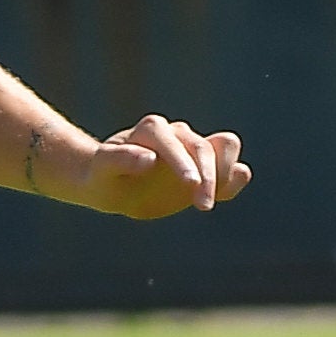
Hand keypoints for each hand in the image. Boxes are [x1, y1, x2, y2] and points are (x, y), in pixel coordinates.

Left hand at [56, 116, 250, 219]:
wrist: (110, 184)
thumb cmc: (102, 176)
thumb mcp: (102, 169)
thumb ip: (121, 159)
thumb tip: (149, 158)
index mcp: (151, 130)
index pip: (174, 141)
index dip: (183, 162)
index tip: (191, 185)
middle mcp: (176, 134)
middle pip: (203, 146)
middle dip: (207, 175)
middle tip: (202, 206)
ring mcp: (192, 149)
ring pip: (224, 147)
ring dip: (225, 171)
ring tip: (215, 198)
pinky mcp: (203, 168)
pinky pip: (228, 168)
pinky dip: (233, 178)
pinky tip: (227, 192)